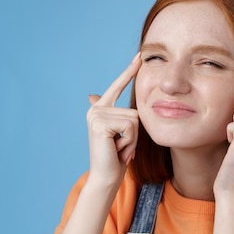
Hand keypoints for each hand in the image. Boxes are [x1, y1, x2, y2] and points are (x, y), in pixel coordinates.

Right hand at [86, 53, 140, 184]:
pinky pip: (130, 126)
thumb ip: (114, 115)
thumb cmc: (116, 157)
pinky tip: (117, 150)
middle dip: (134, 134)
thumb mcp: (120, 133)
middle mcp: (95, 109)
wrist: (106, 177)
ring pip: (134, 119)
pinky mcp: (101, 124)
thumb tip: (93, 95)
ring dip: (132, 139)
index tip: (140, 56)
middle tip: (121, 146)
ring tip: (119, 148)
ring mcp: (96, 115)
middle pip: (134, 111)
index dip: (129, 72)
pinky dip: (129, 141)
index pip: (117, 86)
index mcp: (100, 109)